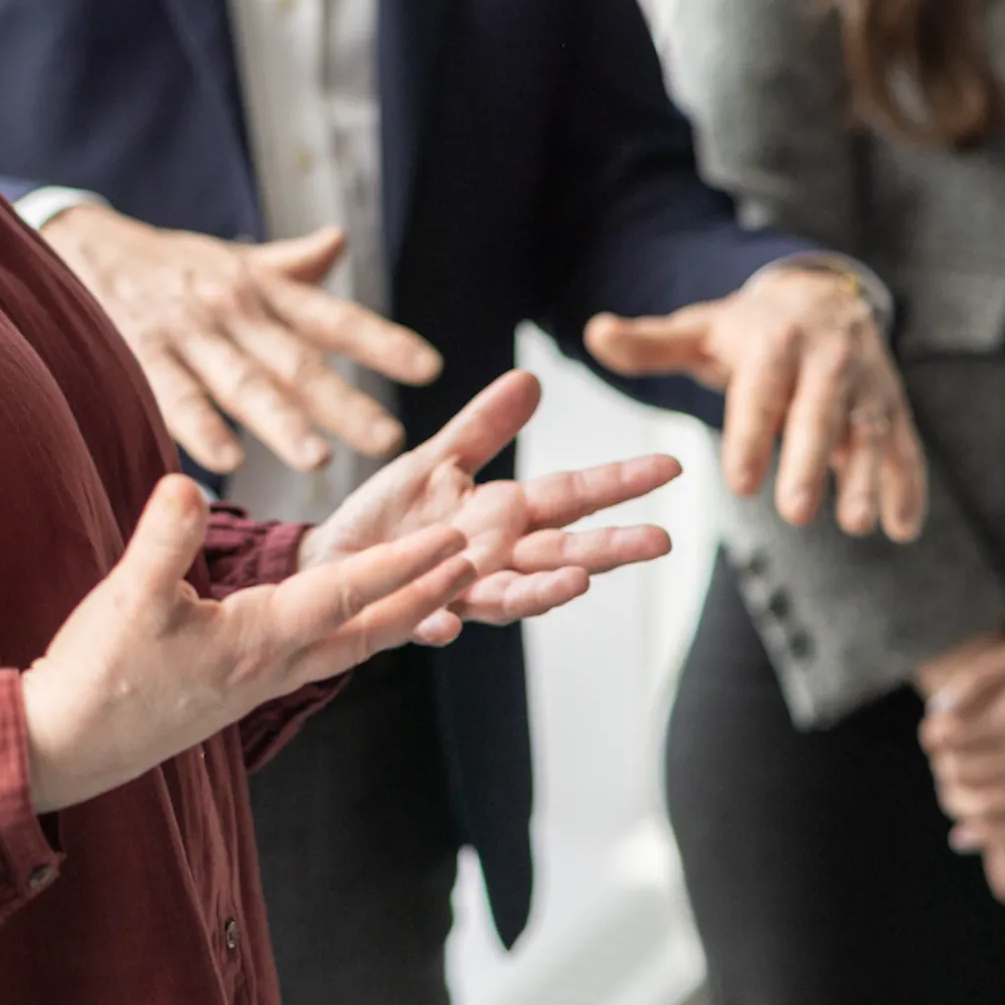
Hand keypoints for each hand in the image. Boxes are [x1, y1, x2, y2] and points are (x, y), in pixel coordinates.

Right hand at [20, 478, 474, 810]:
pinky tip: (355, 618)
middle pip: (373, 627)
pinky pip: (319, 651)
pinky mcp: (239, 687)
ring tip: (442, 584)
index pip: (347, 593)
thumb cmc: (98, 678)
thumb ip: (162, 540)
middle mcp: (273, 665)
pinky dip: (356, 628)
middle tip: (480, 560)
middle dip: (430, 592)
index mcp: (258, 641)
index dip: (405, 565)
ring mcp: (259, 681)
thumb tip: (188, 483)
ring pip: (351, 641)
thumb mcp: (127, 600)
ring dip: (401, 611)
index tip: (457, 540)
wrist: (66, 748)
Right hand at [43, 206, 441, 473]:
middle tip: (388, 438)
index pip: (333, 318)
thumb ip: (290, 263)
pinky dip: (201, 426)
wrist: (81, 244)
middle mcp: (235, 310)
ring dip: (280, 421)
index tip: (429, 367)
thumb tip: (338, 241)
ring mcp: (189, 334)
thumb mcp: (235, 259)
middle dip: (343, 400)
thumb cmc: (171, 265)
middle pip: (297, 360)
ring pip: (242, 382)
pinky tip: (227, 458)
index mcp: (264, 290)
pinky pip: (175, 395)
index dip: (381, 341)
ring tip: (316, 457)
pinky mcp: (143, 356)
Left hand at [302, 369, 679, 637]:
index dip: (620, 481)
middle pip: (561, 553)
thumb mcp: (437, 461)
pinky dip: (438, 625)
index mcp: (506, 516)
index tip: (670, 466)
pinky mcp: (412, 611)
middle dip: (610, 550)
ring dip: (542, 593)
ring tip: (578, 584)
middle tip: (660, 541)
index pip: (573, 496)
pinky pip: (426, 621)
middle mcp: (494, 559)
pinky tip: (447, 625)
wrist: (334, 562)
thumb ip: (484, 427)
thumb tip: (531, 378)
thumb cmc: (391, 516)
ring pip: (510, 596)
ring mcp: (459, 589)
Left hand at [584, 263, 924, 539]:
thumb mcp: (699, 330)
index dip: (751, 435)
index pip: (761, 390)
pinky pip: (907, 444)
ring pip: (870, 430)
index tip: (738, 483)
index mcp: (776, 339)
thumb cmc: (748, 329)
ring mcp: (867, 381)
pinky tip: (903, 529)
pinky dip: (908, 485)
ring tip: (855, 525)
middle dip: (810, 461)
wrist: (820, 295)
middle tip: (795, 513)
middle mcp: (829, 356)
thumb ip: (650, 344)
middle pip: (820, 411)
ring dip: (867, 477)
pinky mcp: (894, 404)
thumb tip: (594, 333)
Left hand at [920, 622, 1004, 863]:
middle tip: (943, 763)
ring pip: (988, 808)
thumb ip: (975, 680)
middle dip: (945, 769)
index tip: (935, 733)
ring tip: (952, 792)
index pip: (951, 740)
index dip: (934, 737)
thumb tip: (936, 713)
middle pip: (965, 776)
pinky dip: (990, 835)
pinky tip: (968, 834)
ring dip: (960, 802)